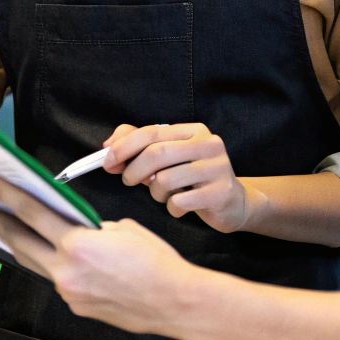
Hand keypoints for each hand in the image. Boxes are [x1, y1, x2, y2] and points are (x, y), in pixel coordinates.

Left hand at [0, 170, 202, 335]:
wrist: (175, 302)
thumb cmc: (156, 260)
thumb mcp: (121, 228)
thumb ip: (89, 227)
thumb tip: (73, 229)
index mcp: (76, 243)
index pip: (29, 211)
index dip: (1, 193)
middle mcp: (66, 270)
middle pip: (18, 240)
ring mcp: (69, 292)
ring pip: (34, 262)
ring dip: (16, 244)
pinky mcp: (76, 306)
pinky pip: (57, 279)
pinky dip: (50, 264)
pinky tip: (48, 255)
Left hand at [104, 123, 257, 232]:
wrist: (233, 203)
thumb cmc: (193, 179)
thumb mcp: (168, 158)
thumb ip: (139, 146)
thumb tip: (108, 146)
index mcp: (194, 130)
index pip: (152, 133)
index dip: (124, 146)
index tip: (107, 161)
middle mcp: (208, 144)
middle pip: (157, 154)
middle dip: (133, 170)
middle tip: (127, 181)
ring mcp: (217, 168)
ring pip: (165, 180)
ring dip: (155, 193)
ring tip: (164, 194)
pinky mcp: (220, 192)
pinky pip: (179, 202)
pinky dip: (171, 208)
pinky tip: (180, 206)